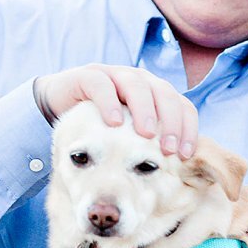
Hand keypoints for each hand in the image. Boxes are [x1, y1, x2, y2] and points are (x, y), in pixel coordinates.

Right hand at [34, 64, 198, 158]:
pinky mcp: (88, 75)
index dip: (188, 129)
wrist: (59, 105)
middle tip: (168, 149)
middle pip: (165, 94)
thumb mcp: (130, 135)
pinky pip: (101, 85)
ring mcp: (114, 74)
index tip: (184, 156)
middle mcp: (140, 80)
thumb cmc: (101, 125)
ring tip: (145, 134)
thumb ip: (150, 144)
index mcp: (157, 92)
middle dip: (171, 122)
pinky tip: (113, 122)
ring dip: (145, 110)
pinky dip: (109, 102)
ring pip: (137, 86)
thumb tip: (175, 172)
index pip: (182, 106)